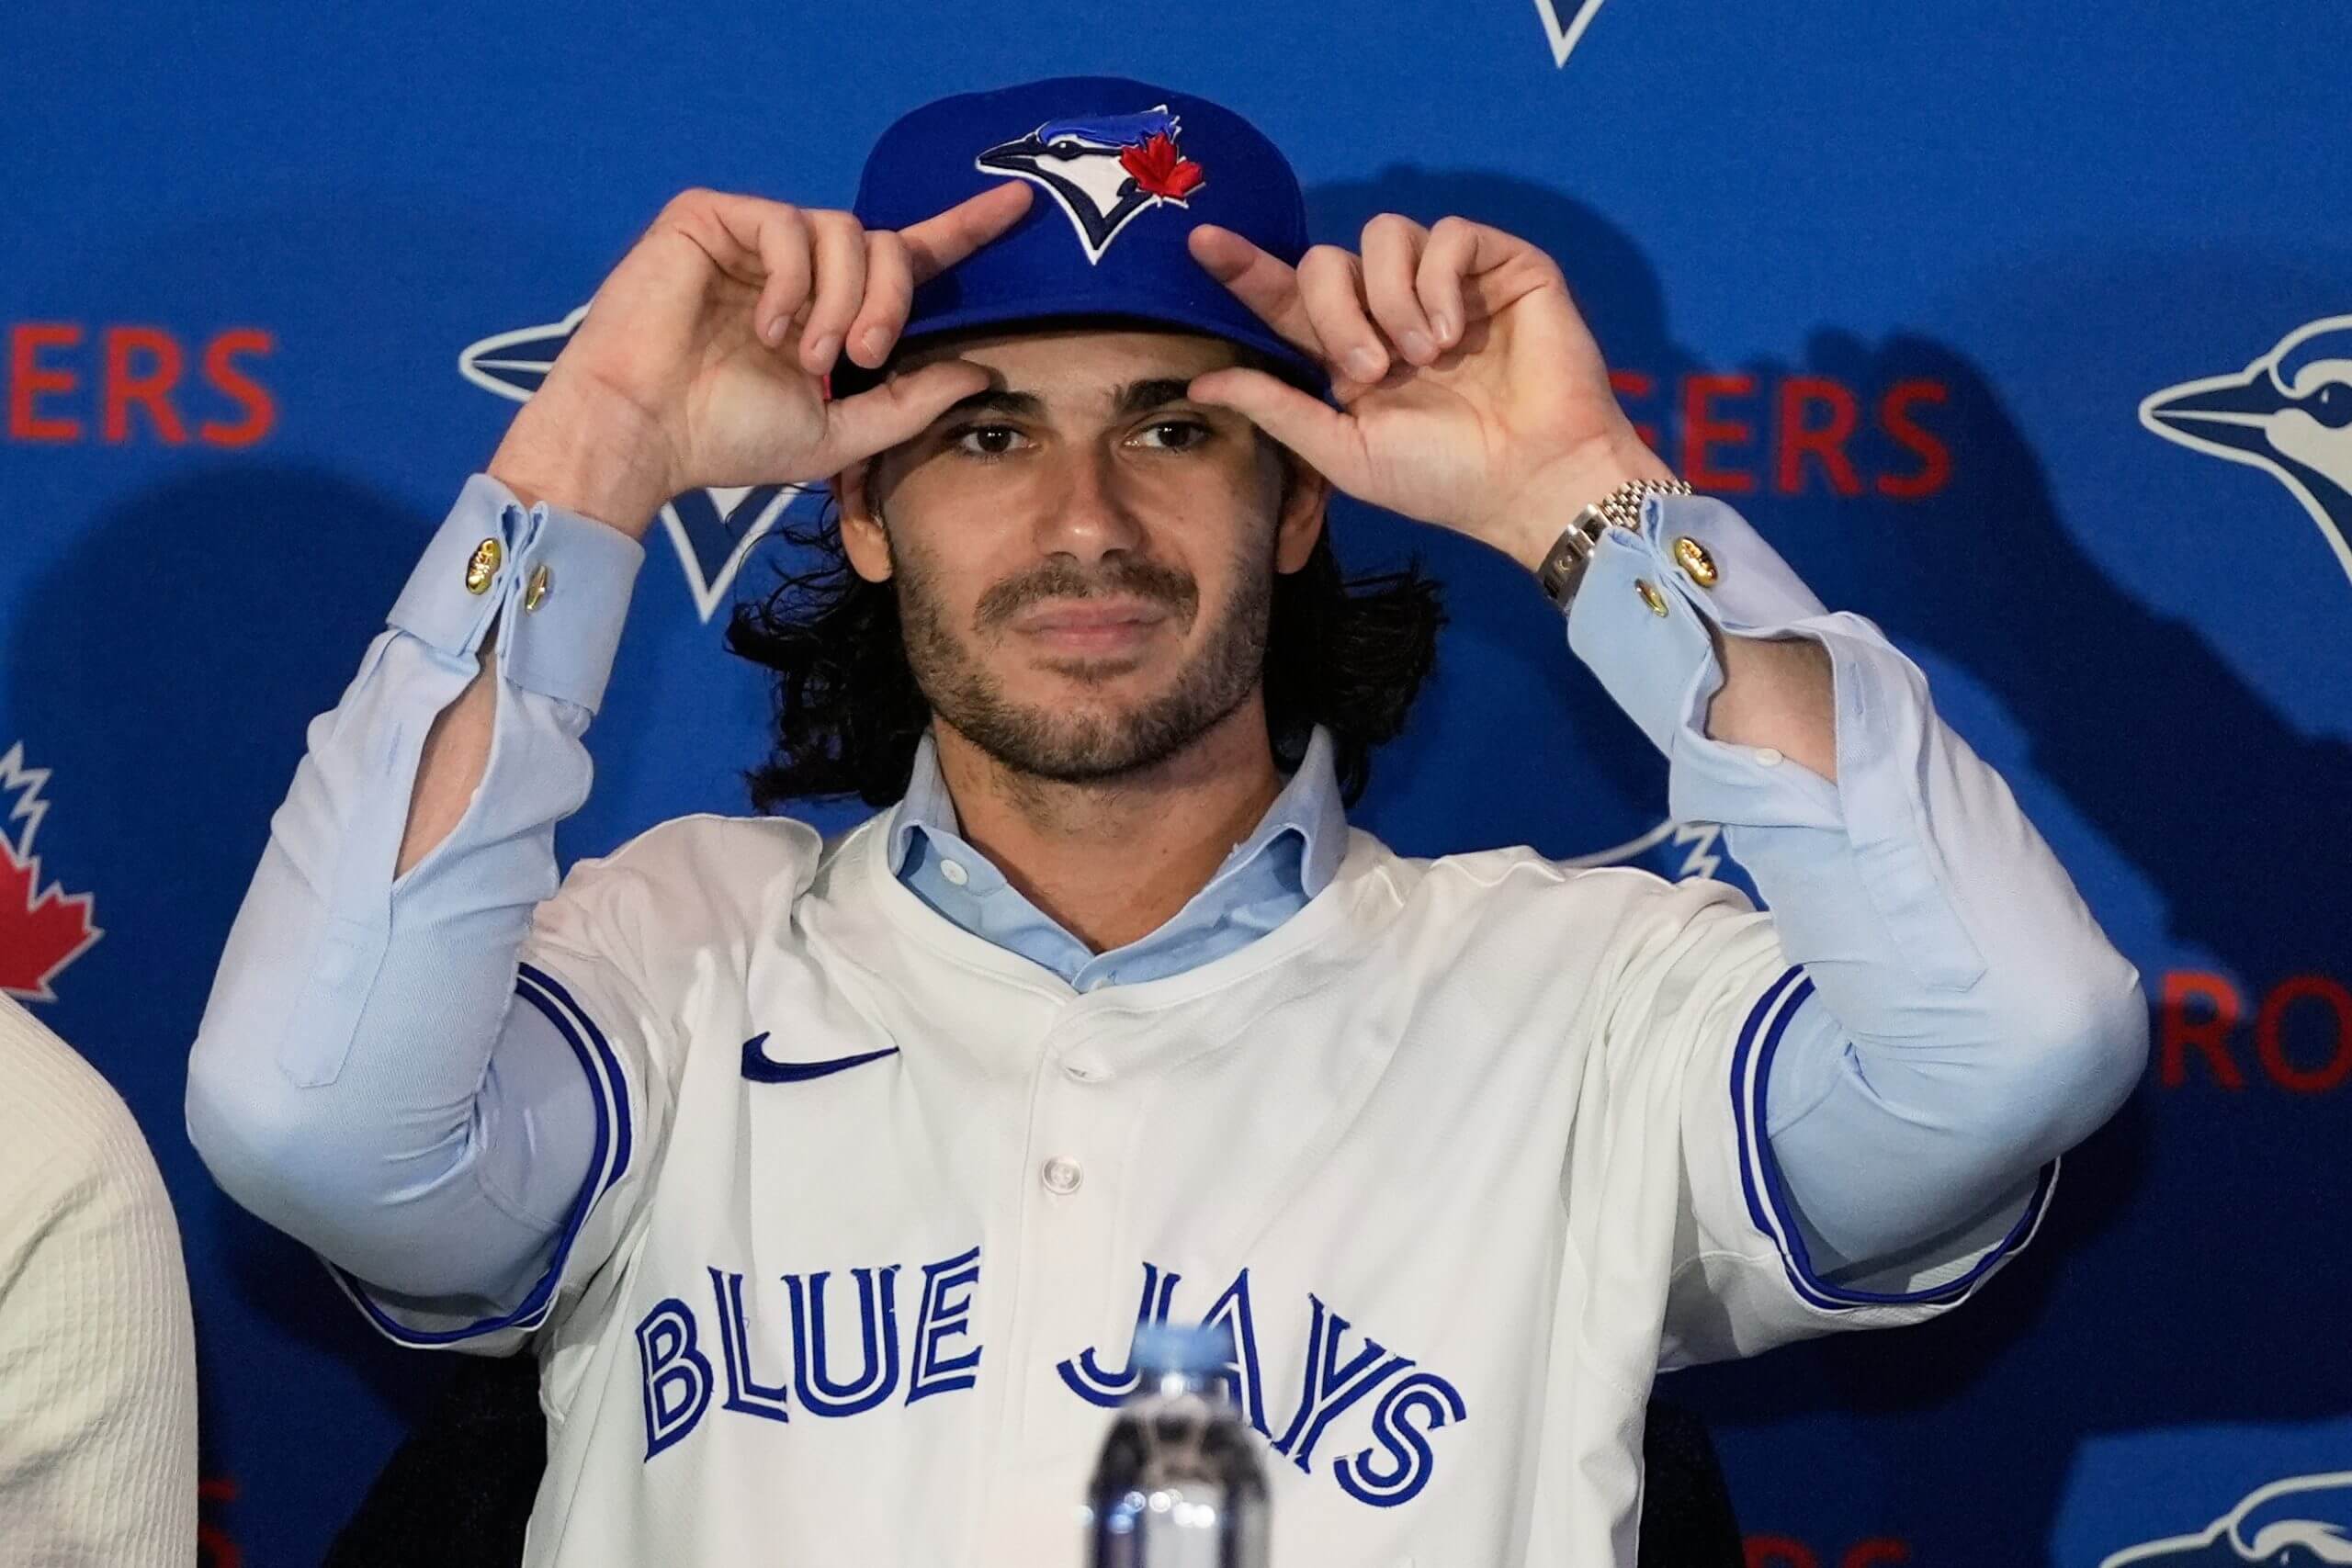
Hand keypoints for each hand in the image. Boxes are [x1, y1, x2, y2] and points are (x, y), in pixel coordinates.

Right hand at [489, 183, 1033, 535]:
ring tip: (807, 354)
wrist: (645, 432)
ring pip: (843, 229)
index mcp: (833, 311)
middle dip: (889, 303)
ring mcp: (756, 239)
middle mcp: (802, 269)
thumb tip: (984, 369)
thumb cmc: (728, 437)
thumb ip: (912, 402)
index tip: (1020, 203)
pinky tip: (766, 327)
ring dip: (841, 299)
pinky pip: (787, 223)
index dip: (964, 230)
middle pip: (885, 245)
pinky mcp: (712, 217)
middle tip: (859, 358)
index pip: (907, 259)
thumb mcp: (841, 433)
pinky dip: (791, 281)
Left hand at [1187, 214, 1675, 570]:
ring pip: (1384, 235)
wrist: (1532, 480)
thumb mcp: (1346, 453)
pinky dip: (1438, 280)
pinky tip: (1451, 333)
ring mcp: (1447, 283)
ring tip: (1422, 357)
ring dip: (1389, 298)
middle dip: (1334, 312)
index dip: (1246, 270)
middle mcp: (1392, 308)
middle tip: (1370, 373)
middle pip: (1327, 259)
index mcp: (1351, 351)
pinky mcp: (1500, 266)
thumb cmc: (1445, 480)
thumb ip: (1278, 409)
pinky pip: (1448, 234)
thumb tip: (1201, 381)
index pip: (1289, 297)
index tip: (1201, 245)